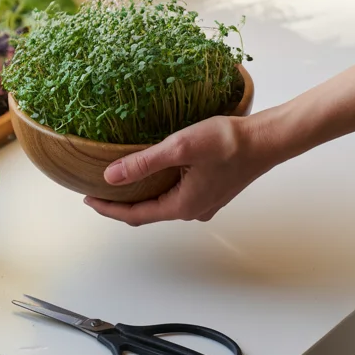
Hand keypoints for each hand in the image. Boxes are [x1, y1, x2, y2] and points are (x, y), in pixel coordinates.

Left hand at [84, 114, 276, 226]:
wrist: (267, 140)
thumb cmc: (227, 142)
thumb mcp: (179, 148)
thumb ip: (144, 163)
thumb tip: (110, 177)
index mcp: (183, 206)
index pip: (135, 215)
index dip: (108, 208)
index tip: (87, 198)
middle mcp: (193, 210)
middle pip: (147, 212)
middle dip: (121, 203)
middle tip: (98, 189)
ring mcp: (205, 202)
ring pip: (163, 203)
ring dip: (140, 195)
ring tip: (120, 180)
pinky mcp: (212, 190)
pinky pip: (177, 195)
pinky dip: (158, 187)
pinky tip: (152, 172)